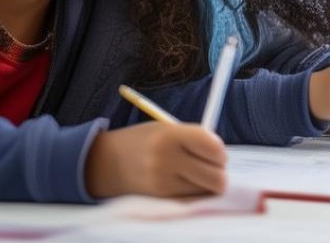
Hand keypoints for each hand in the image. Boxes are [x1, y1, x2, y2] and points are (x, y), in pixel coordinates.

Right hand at [84, 122, 226, 197]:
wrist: (106, 162)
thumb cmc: (144, 142)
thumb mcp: (166, 129)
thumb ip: (194, 139)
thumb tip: (222, 157)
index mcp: (171, 135)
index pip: (214, 148)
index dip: (221, 153)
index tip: (217, 154)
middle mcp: (167, 160)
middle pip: (216, 177)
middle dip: (219, 173)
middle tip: (211, 168)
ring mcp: (163, 183)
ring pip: (206, 192)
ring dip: (207, 185)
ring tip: (193, 175)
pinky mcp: (159, 199)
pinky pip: (190, 201)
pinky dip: (193, 195)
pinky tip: (183, 185)